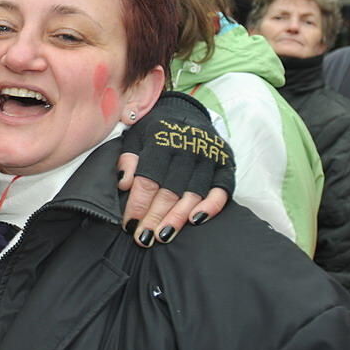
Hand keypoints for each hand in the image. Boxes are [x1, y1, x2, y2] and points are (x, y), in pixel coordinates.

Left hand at [118, 92, 234, 246]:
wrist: (184, 110)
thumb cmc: (154, 130)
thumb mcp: (134, 136)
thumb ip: (128, 159)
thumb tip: (123, 183)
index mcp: (161, 140)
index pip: (148, 179)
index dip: (138, 204)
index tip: (128, 224)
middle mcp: (187, 148)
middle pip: (170, 190)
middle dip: (155, 217)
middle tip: (143, 239)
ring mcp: (209, 157)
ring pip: (193, 193)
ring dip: (178, 217)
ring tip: (163, 236)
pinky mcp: (225, 164)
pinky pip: (222, 189)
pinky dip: (212, 206)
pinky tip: (196, 221)